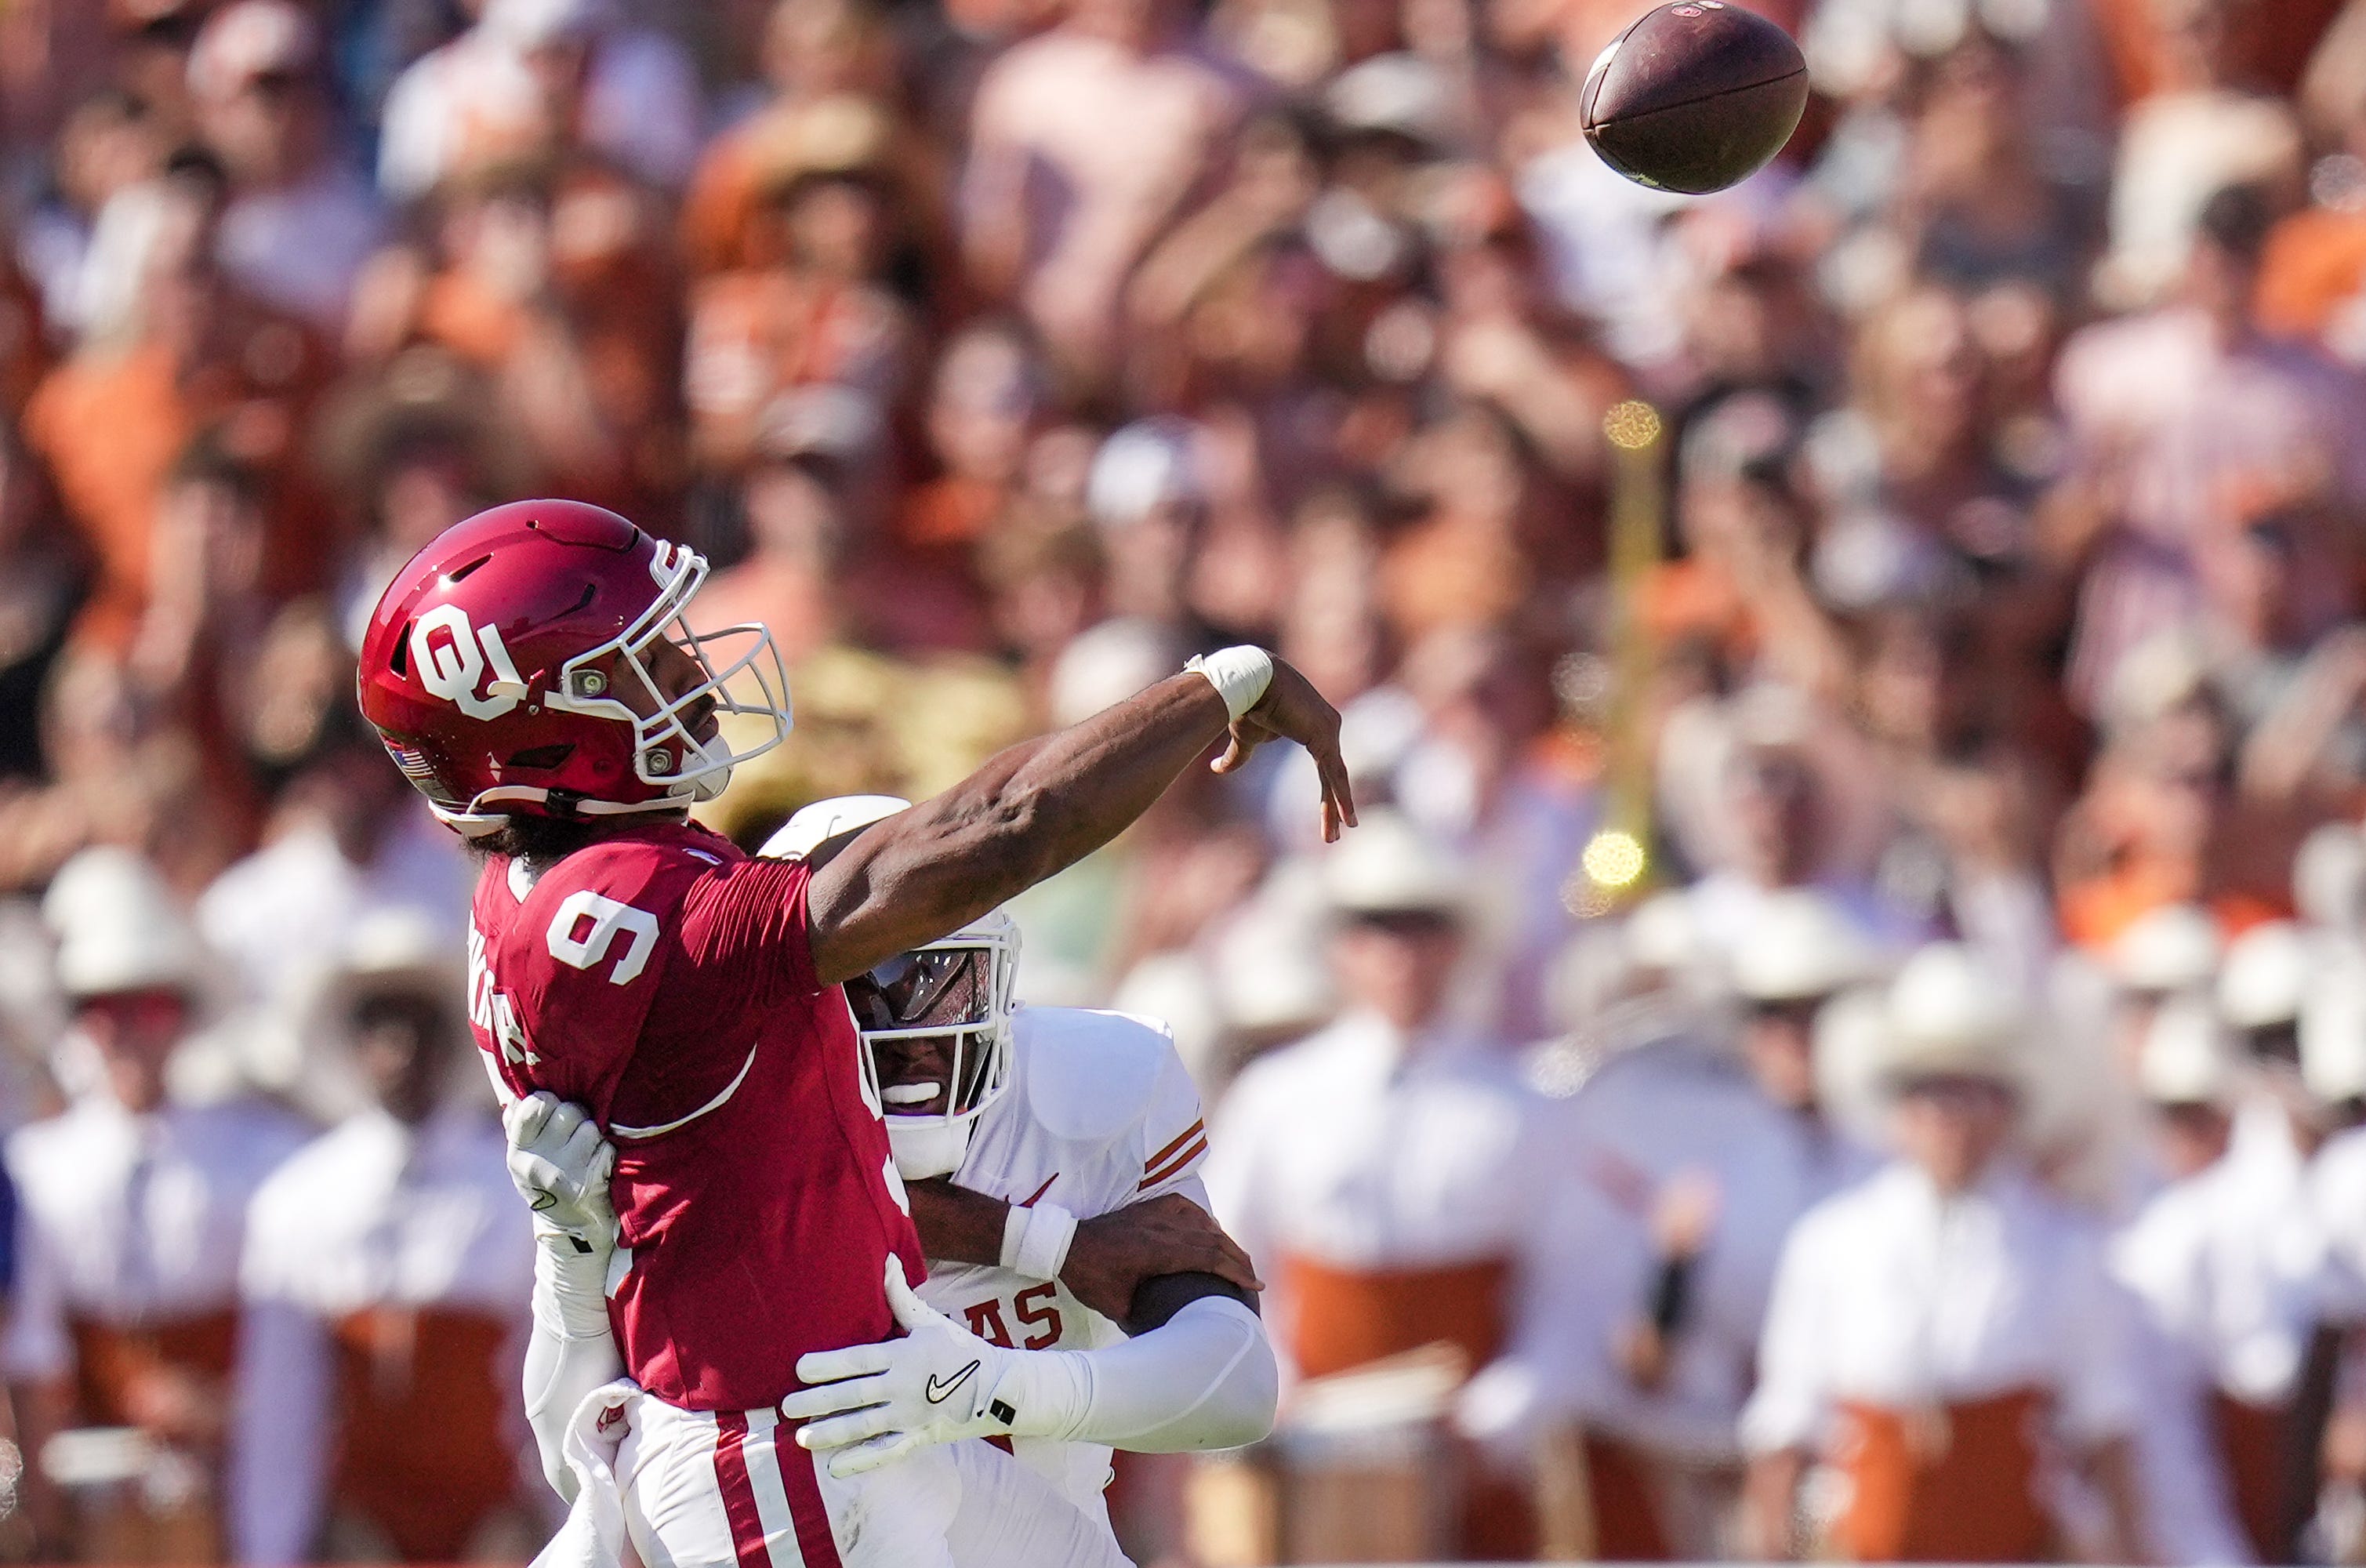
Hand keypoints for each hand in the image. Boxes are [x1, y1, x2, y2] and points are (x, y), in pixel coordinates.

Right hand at [504, 1092, 616, 1246]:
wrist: (568, 1227)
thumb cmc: (545, 1178)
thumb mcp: (523, 1155)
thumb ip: (518, 1122)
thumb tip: (516, 1090)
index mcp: (517, 1151)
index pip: (534, 1104)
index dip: (548, 1100)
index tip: (551, 1108)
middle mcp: (536, 1163)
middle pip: (568, 1111)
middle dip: (576, 1115)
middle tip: (572, 1131)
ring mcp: (564, 1174)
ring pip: (590, 1128)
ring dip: (593, 1135)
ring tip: (584, 1150)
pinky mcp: (588, 1184)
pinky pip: (607, 1148)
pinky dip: (606, 1152)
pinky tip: (597, 1165)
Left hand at [783, 1259, 1077, 1476]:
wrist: (999, 1387)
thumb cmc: (960, 1349)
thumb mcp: (930, 1321)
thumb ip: (900, 1296)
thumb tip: (885, 1259)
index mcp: (903, 1355)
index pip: (859, 1359)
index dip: (828, 1364)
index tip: (799, 1368)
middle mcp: (903, 1387)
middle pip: (855, 1395)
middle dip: (818, 1401)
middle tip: (787, 1406)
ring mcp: (910, 1416)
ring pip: (865, 1426)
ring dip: (832, 1433)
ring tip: (802, 1438)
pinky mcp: (919, 1438)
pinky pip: (886, 1452)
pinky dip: (861, 1461)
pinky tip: (834, 1467)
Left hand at [1061, 1193, 1260, 1323]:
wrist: (1065, 1244)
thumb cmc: (1089, 1277)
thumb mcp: (1117, 1306)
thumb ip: (1143, 1315)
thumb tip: (1165, 1331)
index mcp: (1158, 1251)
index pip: (1209, 1257)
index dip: (1236, 1271)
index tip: (1255, 1284)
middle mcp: (1162, 1228)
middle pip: (1213, 1238)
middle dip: (1238, 1258)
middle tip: (1254, 1276)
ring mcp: (1155, 1214)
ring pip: (1202, 1222)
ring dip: (1223, 1239)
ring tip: (1238, 1257)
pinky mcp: (1148, 1207)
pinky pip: (1185, 1208)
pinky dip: (1202, 1219)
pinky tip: (1210, 1227)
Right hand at [1212, 657, 1356, 841]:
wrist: (1245, 681)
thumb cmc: (1244, 703)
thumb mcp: (1245, 737)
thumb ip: (1238, 756)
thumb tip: (1216, 768)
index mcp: (1314, 727)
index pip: (1324, 767)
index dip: (1326, 793)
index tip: (1329, 816)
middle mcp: (1327, 727)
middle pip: (1332, 775)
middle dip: (1333, 806)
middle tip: (1335, 835)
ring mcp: (1329, 729)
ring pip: (1335, 778)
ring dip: (1337, 809)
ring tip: (1336, 836)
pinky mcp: (1324, 735)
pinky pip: (1334, 773)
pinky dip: (1340, 797)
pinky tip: (1345, 819)